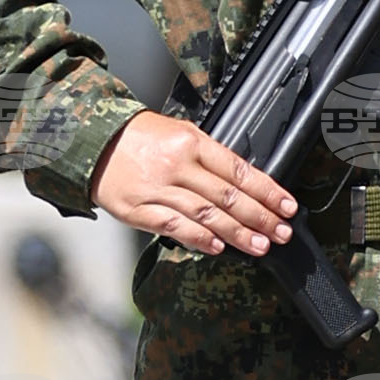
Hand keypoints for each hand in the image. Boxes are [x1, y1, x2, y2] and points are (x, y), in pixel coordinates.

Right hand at [95, 108, 294, 258]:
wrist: (91, 140)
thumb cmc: (138, 136)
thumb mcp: (179, 133)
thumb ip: (209, 157)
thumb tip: (243, 184)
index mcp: (192, 142)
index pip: (238, 170)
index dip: (267, 190)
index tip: (287, 206)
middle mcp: (177, 165)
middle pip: (228, 196)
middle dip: (260, 217)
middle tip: (282, 232)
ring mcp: (157, 189)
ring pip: (206, 215)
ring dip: (238, 233)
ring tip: (260, 245)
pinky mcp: (139, 209)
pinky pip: (174, 226)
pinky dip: (199, 238)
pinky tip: (219, 247)